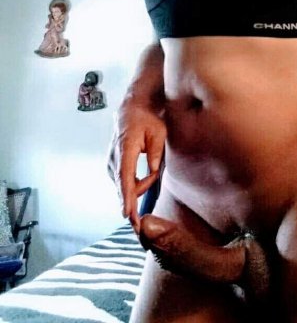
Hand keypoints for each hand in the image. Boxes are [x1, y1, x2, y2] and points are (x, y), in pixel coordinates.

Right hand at [108, 101, 166, 231]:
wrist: (132, 110)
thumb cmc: (148, 120)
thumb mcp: (159, 132)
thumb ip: (156, 152)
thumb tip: (154, 171)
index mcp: (126, 147)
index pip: (125, 176)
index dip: (126, 196)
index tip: (126, 213)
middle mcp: (114, 157)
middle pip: (125, 186)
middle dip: (136, 197)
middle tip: (149, 195)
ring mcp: (111, 161)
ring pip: (124, 186)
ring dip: (139, 186)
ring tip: (152, 173)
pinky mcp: (112, 165)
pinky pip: (122, 182)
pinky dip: (133, 184)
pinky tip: (143, 178)